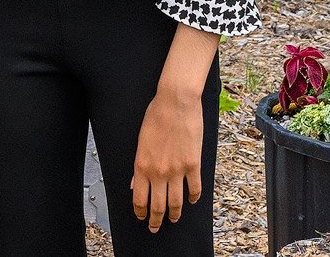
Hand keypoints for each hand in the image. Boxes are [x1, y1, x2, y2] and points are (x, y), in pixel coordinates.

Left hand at [130, 87, 202, 232]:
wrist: (175, 102)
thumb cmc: (156, 116)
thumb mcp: (141, 141)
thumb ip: (139, 166)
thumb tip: (135, 184)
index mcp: (142, 166)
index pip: (139, 199)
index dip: (140, 212)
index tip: (142, 217)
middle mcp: (158, 172)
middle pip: (157, 206)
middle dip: (156, 220)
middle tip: (156, 227)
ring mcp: (177, 170)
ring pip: (176, 202)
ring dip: (174, 214)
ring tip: (174, 218)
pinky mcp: (193, 164)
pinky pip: (194, 188)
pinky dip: (194, 198)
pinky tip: (192, 200)